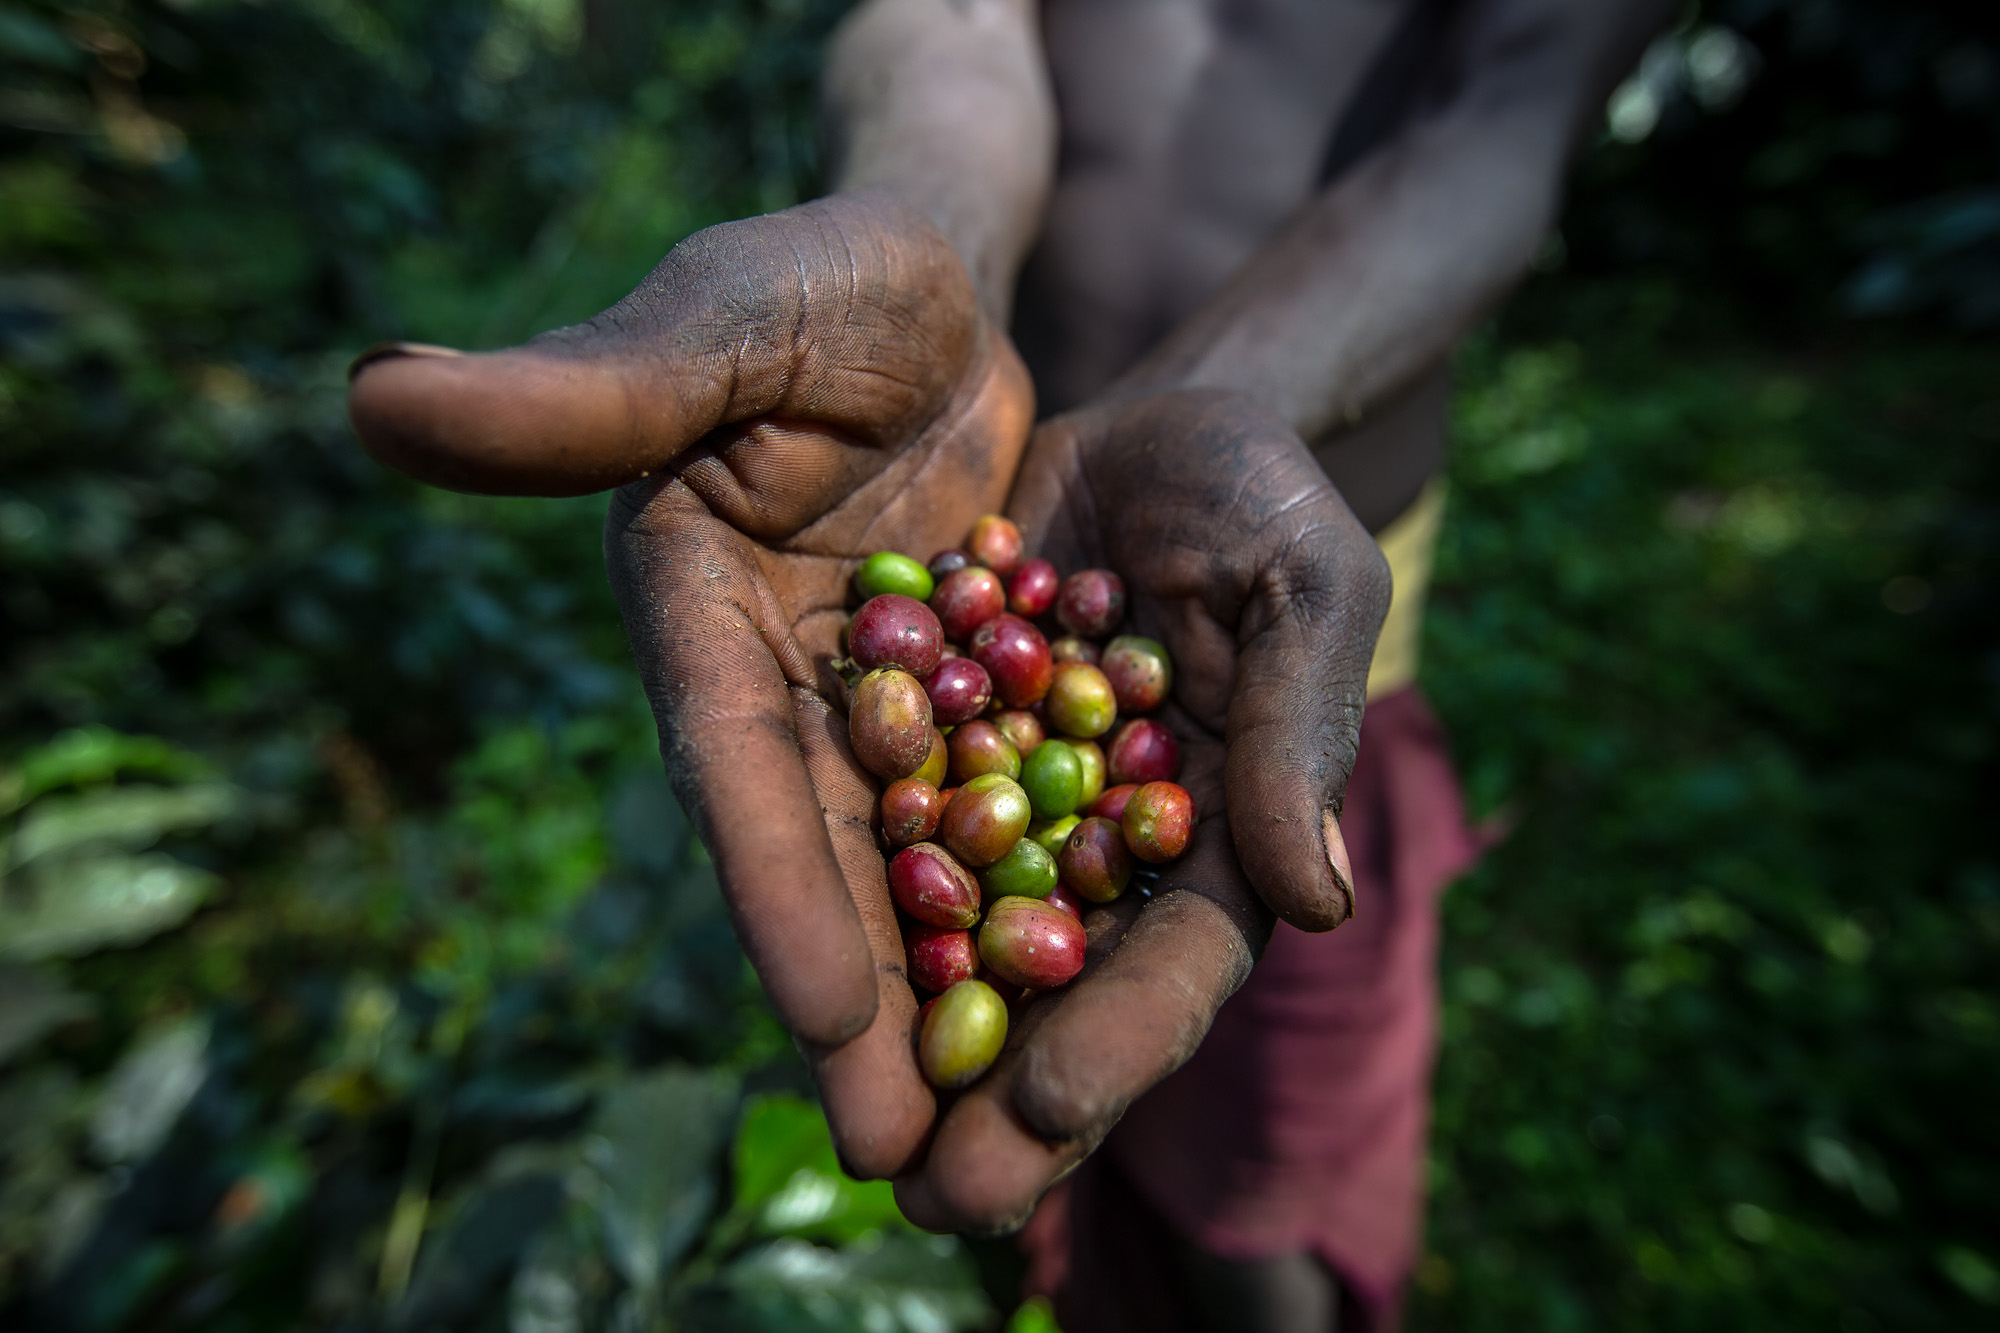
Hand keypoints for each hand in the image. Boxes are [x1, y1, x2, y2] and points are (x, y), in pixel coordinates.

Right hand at [347, 193, 1033, 1175]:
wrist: (922, 276)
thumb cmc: (810, 273)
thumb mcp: (712, 322)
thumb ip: (579, 388)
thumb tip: (374, 396)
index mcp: (696, 616)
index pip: (734, 768)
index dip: (775, 890)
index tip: (828, 1020)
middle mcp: (780, 684)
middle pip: (824, 855)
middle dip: (865, 1005)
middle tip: (907, 1167)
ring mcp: (875, 700)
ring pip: (917, 862)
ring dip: (954, 994)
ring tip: (1001, 1140)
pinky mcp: (965, 692)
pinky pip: (1004, 806)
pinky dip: (1036, 898)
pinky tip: (1089, 1000)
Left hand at [892, 388, 1388, 1230]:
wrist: (1136, 426)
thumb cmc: (1255, 498)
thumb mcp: (1302, 582)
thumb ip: (1303, 727)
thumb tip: (1317, 901)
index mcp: (1219, 833)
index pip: (1181, 956)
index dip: (1125, 1032)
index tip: (1050, 1100)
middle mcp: (1108, 850)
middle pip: (1063, 991)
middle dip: (1008, 1098)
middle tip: (940, 1199)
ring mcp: (1012, 809)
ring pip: (961, 948)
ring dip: (912, 1049)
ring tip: (862, 1145)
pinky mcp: (929, 752)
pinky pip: (884, 842)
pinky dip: (849, 912)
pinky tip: (802, 990)